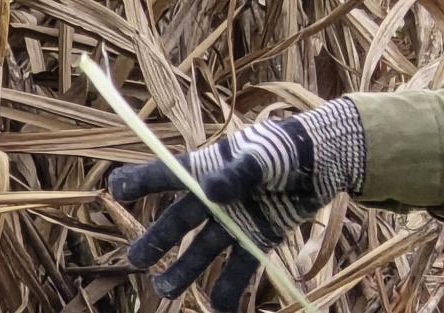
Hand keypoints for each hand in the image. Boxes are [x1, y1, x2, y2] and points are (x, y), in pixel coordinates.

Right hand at [106, 98, 365, 311]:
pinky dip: (229, 290)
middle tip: (136, 260)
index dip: (140, 182)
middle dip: (156, 240)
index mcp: (210, 166)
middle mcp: (216, 196)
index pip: (167, 175)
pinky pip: (239, 266)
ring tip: (166, 289)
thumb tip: (209, 191)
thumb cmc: (290, 146)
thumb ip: (239, 172)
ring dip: (184, 270)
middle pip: (179, 220)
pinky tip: (219, 310)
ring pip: (203, 248)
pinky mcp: (259, 235)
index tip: (115, 191)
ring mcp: (236, 218)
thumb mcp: (265, 154)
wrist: (328, 159)